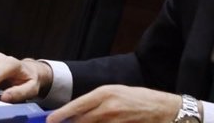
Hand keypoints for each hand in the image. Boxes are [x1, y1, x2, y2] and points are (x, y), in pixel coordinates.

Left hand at [46, 85, 182, 122]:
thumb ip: (96, 102)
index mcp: (104, 93)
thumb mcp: (114, 92)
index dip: (61, 115)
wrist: (163, 108)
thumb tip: (77, 112)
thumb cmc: (137, 98)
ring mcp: (115, 120)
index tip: (50, 120)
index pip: (77, 105)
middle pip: (81, 121)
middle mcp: (108, 107)